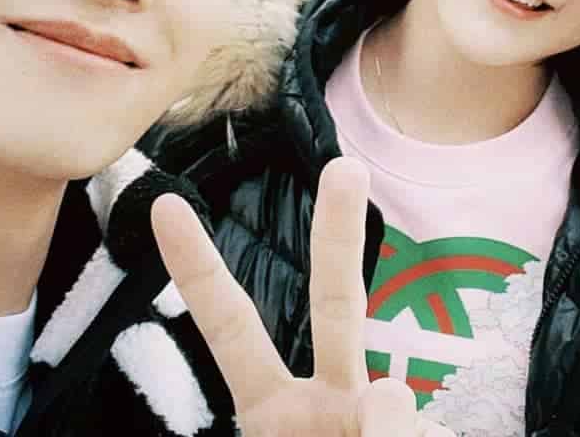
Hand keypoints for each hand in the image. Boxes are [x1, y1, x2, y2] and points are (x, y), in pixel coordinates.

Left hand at [152, 158, 451, 435]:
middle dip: (339, 237)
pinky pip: (413, 433)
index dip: (197, 266)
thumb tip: (390, 391)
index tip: (163, 204)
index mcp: (275, 413)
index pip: (232, 325)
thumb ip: (351, 432)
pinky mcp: (416, 433)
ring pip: (397, 398)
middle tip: (346, 168)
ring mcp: (382, 424)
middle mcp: (332, 407)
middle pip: (342, 305)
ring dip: (393, 429)